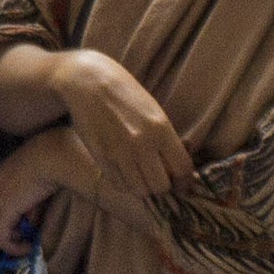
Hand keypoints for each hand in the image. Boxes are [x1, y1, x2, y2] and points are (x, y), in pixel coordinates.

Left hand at [0, 125, 76, 255]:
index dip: (14, 221)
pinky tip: (28, 248)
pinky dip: (14, 247)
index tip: (30, 226)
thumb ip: (30, 202)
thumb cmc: (50, 163)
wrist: (51, 157)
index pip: (0, 206)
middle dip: (14, 231)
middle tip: (31, 237)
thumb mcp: (37, 183)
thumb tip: (31, 221)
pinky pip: (1, 238)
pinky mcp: (1, 211)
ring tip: (33, 237)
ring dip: (15, 239)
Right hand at [54, 49, 192, 202]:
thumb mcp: (154, 111)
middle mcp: (142, 144)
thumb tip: (177, 166)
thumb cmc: (125, 93)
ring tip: (141, 176)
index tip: (181, 183)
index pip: (183, 169)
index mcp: (161, 129)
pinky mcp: (101, 158)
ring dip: (143, 187)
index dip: (184, 181)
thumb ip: (166, 139)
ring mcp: (119, 153)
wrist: (88, 83)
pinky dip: (125, 184)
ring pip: (140, 190)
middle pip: (161, 186)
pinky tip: (125, 172)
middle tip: (158, 178)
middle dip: (162, 186)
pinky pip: (119, 184)